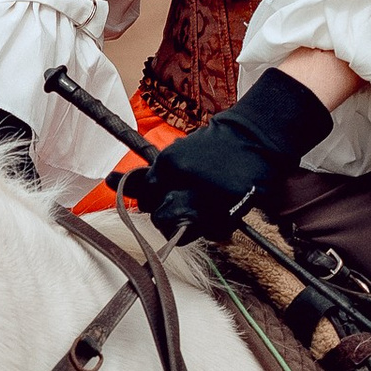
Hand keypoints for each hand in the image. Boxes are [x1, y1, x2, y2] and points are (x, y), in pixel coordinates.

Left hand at [121, 65, 333, 243]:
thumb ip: (154, 173)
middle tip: (185, 209)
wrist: (256, 136)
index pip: (145, 196)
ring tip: (204, 213)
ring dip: (190, 228)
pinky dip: (215, 229)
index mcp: (168, 163)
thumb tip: (115, 182)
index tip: (165, 199)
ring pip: (181, 231)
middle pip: (160, 219)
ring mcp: (204, 200)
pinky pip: (211, 233)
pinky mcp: (225, 212)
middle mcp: (182, 182)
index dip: (155, 201)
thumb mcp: (180, 151)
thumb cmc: (217, 144)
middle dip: (170, 218)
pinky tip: (222, 212)